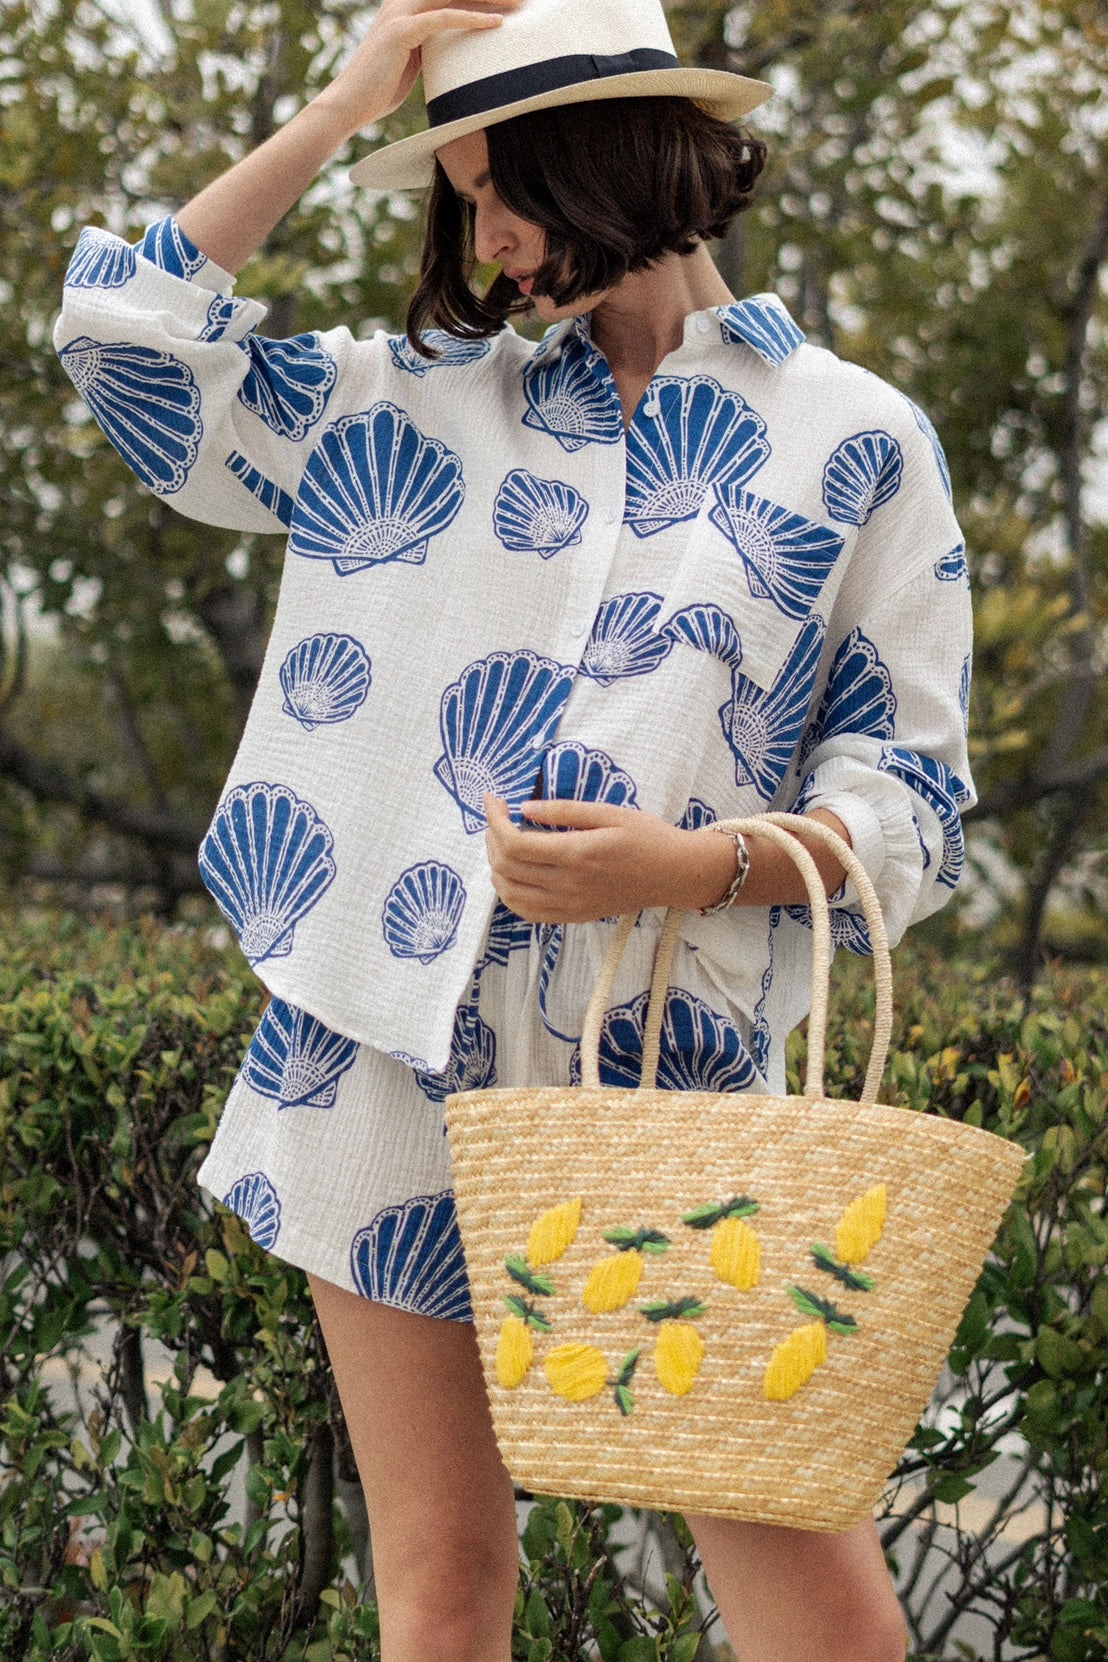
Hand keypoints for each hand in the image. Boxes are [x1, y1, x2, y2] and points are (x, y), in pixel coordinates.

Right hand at [317, 0, 519, 135]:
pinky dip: (472, 18)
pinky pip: (444, 17)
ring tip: (518, 4)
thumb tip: (455, 52)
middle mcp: (402, 1)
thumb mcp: (412, 60)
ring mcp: (400, 13)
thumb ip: (430, 46)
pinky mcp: (401, 30)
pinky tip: (496, 23)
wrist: (349, 103)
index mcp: (406, 6)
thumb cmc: (380, 89)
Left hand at [483, 795, 735, 922]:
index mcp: (578, 854)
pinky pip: (529, 913)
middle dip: (491, 839)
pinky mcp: (575, 916)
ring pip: (511, 894)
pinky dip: (510, 894)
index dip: (494, 820)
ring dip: (496, 867)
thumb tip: (524, 807)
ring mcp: (571, 905)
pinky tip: (512, 874)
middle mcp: (570, 885)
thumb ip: (564, 811)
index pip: (514, 843)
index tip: (493, 800)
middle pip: (507, 868)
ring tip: (501, 843)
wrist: (676, 874)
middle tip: (498, 818)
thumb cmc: (648, 837)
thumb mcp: (610, 812)